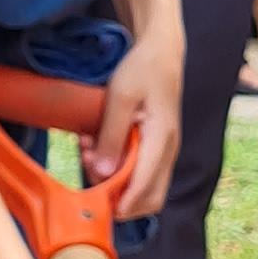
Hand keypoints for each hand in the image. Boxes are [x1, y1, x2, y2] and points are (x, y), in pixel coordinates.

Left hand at [94, 30, 181, 219]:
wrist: (161, 52)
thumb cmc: (142, 69)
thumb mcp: (120, 97)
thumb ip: (112, 136)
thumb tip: (103, 173)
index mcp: (162, 139)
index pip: (145, 186)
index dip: (122, 202)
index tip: (98, 206)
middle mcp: (168, 151)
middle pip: (150, 197)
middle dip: (118, 195)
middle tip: (90, 167)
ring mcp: (165, 150)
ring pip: (144, 186)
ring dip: (114, 179)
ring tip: (89, 149)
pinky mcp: (157, 147)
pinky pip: (140, 170)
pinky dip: (118, 167)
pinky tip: (99, 145)